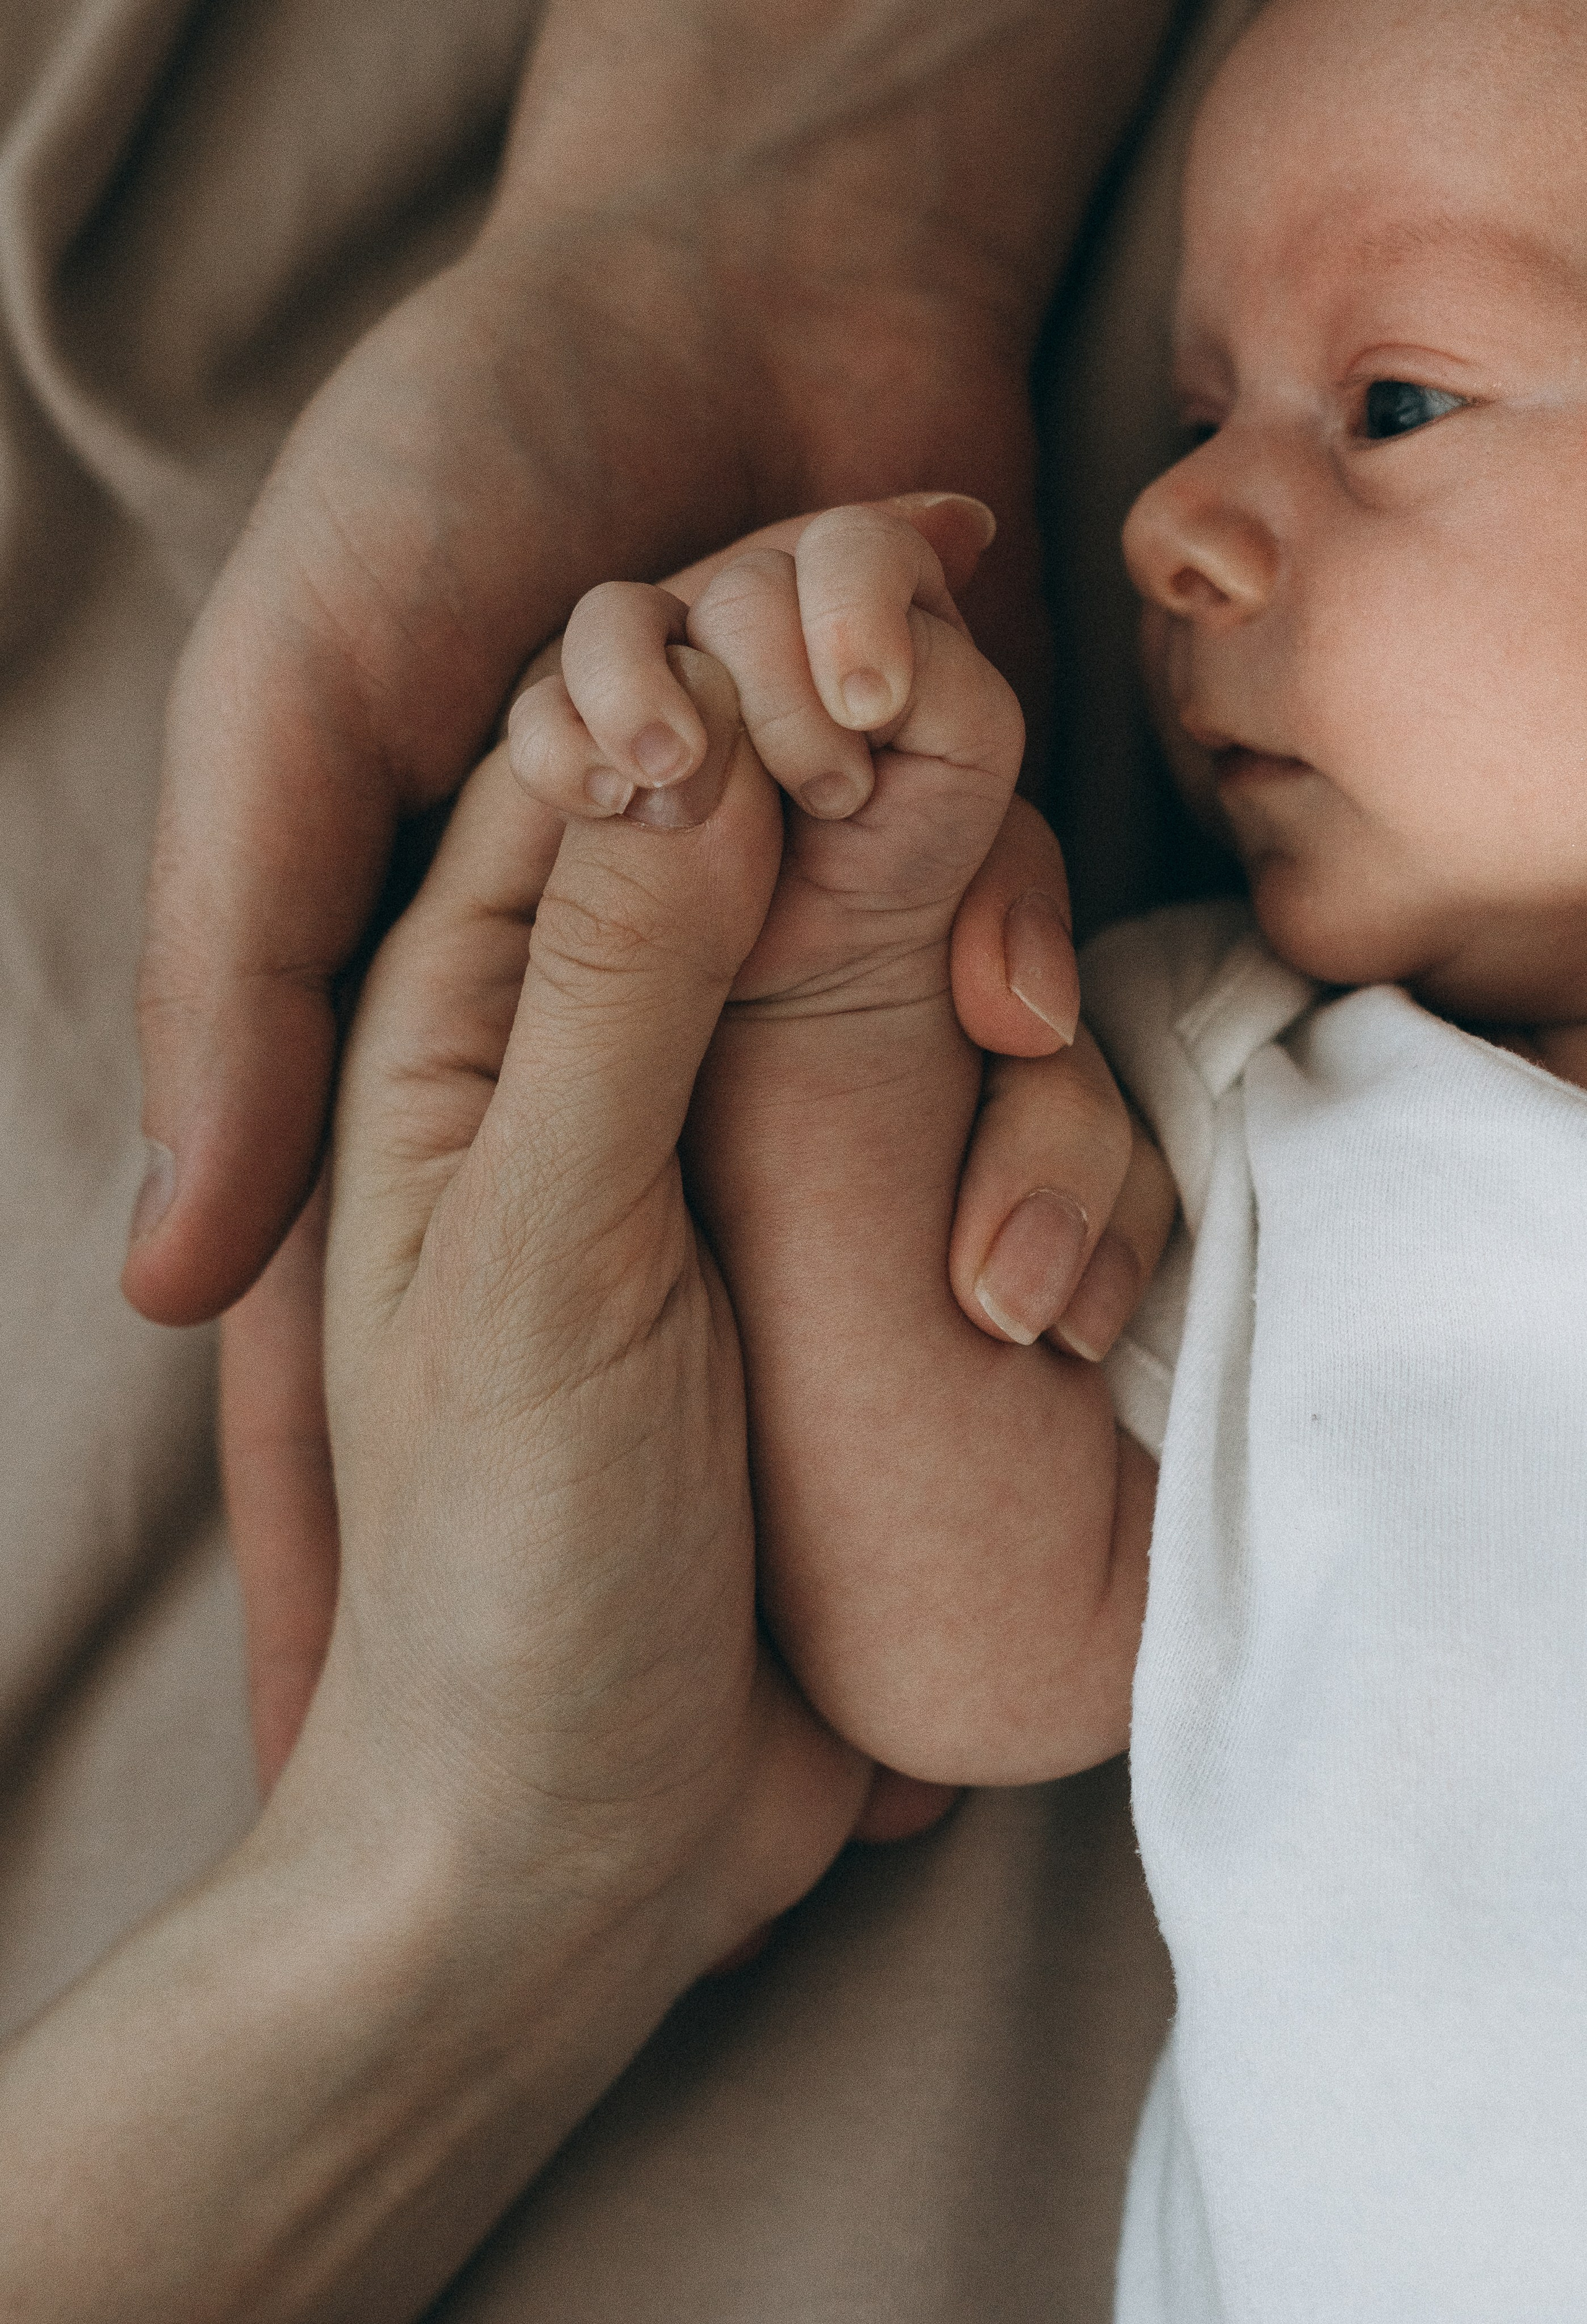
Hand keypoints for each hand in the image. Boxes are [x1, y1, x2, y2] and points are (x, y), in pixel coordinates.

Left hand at [0, 723, 874, 2323]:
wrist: (569, 1848)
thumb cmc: (504, 1566)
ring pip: (866, 1006)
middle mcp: (572, 1086)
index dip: (710, 700)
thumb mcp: (538, 1257)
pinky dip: (1007, 1158)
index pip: (568, 789)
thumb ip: (603, 1002)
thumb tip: (689, 752)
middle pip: (740, 873)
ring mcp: (713, 1183)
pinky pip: (933, 1150)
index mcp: (444, 1051)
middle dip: (878, 865)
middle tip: (991, 917)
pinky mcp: (823, 1282)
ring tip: (1020, 1160)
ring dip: (966, 1047)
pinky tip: (1046, 1220)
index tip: (864, 668)